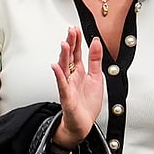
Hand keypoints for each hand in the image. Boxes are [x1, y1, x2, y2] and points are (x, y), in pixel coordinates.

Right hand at [50, 27, 103, 147]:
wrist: (83, 124)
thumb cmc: (87, 104)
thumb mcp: (96, 77)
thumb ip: (96, 60)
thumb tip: (96, 42)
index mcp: (79, 72)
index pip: (76, 53)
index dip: (76, 41)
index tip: (76, 29)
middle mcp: (71, 77)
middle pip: (69, 57)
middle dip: (70, 44)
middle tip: (70, 31)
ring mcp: (68, 86)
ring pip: (64, 68)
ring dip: (63, 56)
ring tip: (64, 44)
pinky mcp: (67, 97)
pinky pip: (62, 85)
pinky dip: (59, 75)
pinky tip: (56, 67)